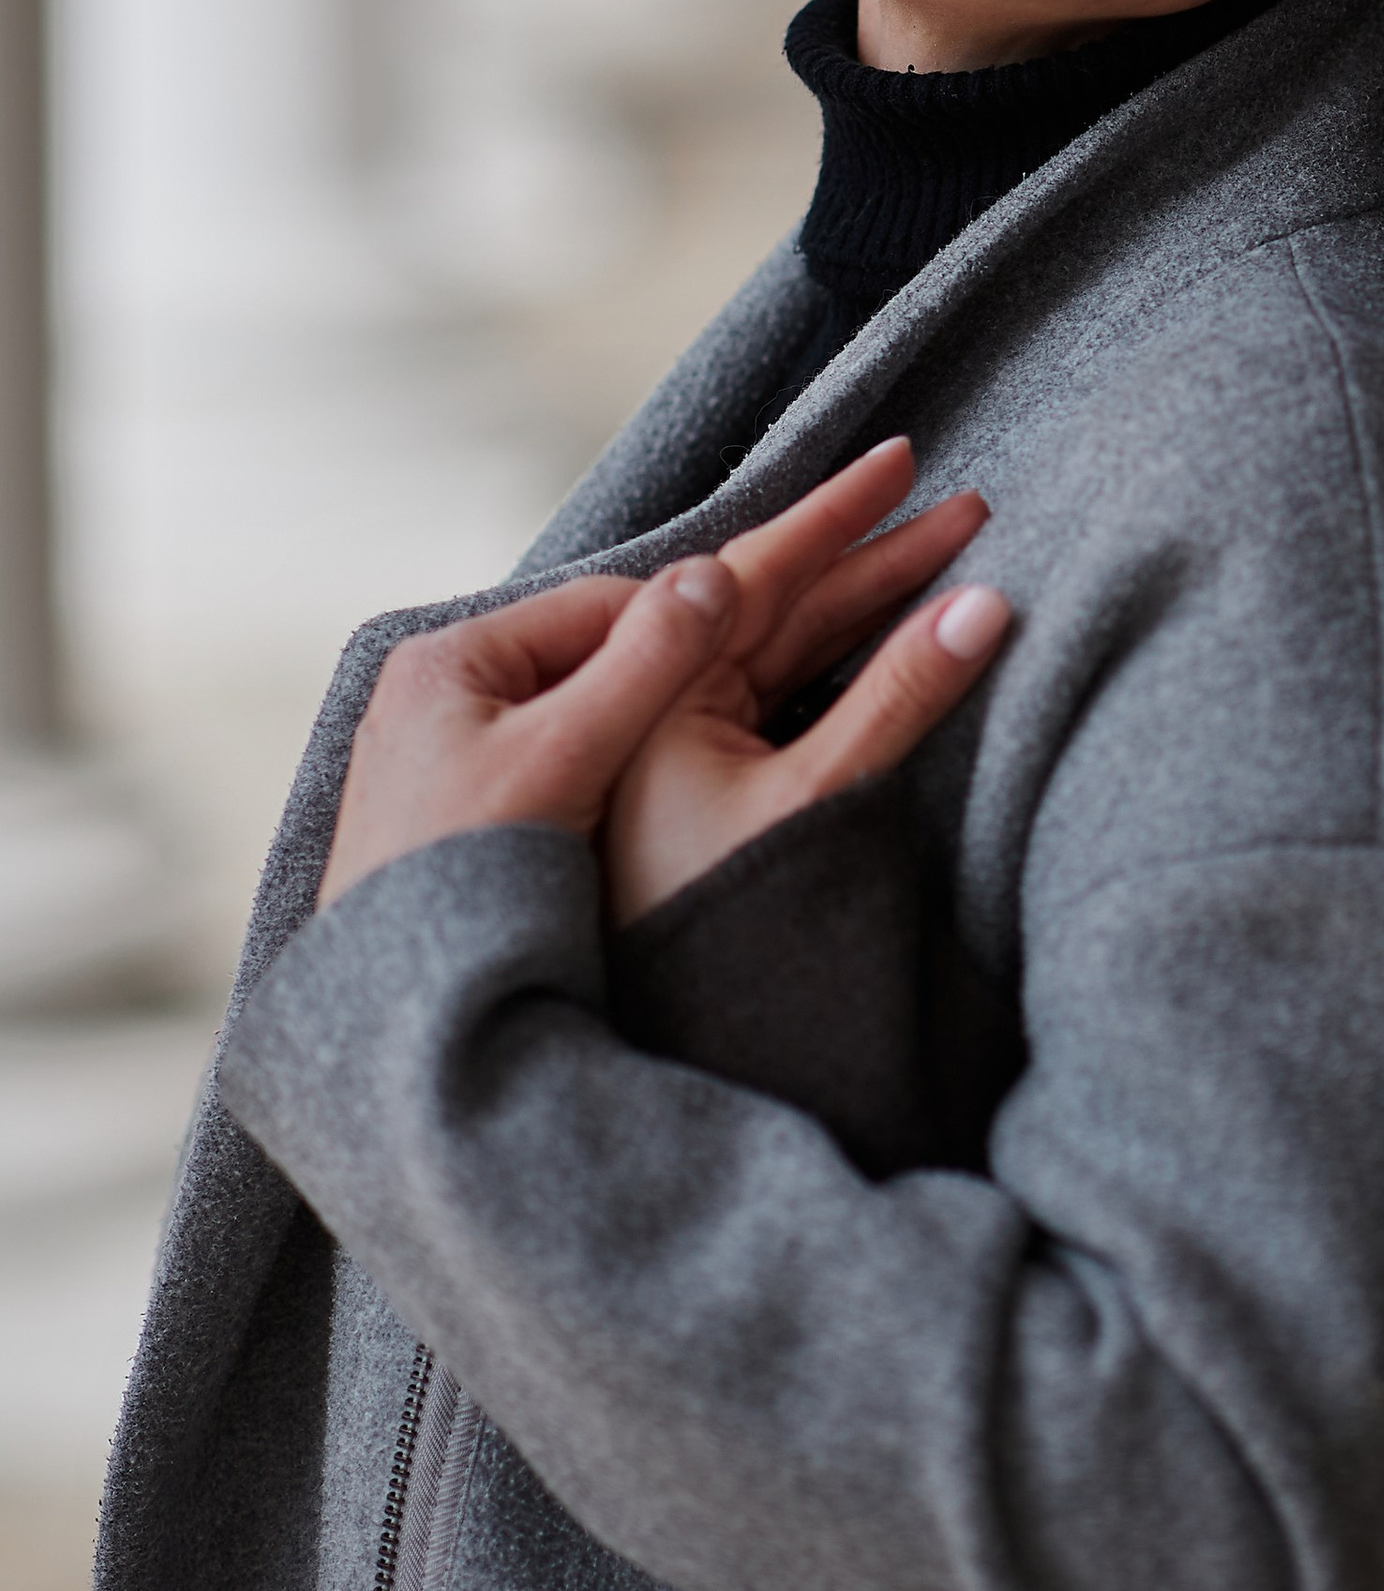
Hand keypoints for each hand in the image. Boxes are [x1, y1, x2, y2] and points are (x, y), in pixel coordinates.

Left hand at [315, 440, 1006, 918]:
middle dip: (689, 650)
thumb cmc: (460, 881)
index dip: (702, 608)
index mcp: (451, 657)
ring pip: (589, 709)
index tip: (786, 606)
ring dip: (662, 710)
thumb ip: (643, 662)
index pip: (605, 607)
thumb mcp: (561, 756)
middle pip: (598, 653)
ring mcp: (448, 757)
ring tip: (743, 716)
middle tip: (789, 642)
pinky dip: (626, 759)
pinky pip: (568, 760)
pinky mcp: (464, 814)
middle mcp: (439, 693)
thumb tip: (715, 573)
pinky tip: (673, 783)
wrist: (387, 1017)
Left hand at [600, 445, 1010, 927]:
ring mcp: (623, 753)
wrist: (522, 1045)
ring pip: (753, 661)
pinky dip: (813, 674)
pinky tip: (865, 652)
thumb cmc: (666, 925)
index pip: (743, 573)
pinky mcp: (647, 805)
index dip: (834, 517)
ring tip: (937, 563)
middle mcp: (601, 698)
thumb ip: (886, 699)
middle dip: (864, 557)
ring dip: (848, 613)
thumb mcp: (788, 804)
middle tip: (963, 508)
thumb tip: (980, 603)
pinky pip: (740, 709)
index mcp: (601, 675)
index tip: (905, 460)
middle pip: (754, 610)